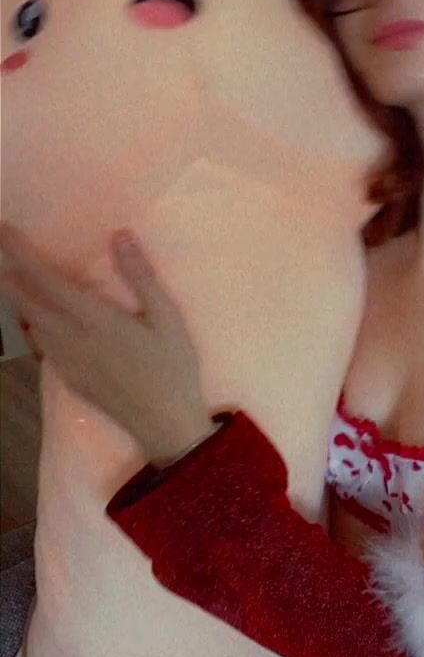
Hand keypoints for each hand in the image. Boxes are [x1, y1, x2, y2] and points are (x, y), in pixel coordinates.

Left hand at [0, 222, 213, 462]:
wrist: (166, 424)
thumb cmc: (173, 367)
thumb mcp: (167, 317)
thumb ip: (141, 276)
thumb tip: (119, 235)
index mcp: (96, 320)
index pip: (48, 281)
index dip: (22, 255)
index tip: (4, 232)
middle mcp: (73, 340)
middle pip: (29, 304)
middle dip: (9, 276)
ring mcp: (68, 363)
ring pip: (32, 326)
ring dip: (17, 300)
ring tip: (10, 280)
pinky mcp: (70, 379)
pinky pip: (43, 346)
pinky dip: (32, 325)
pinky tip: (36, 321)